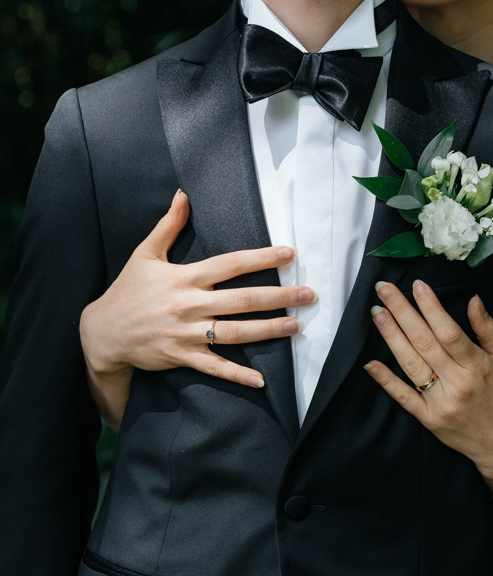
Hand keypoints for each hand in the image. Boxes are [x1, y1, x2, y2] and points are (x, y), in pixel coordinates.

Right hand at [80, 190, 313, 423]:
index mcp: (184, 277)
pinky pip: (215, 367)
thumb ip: (168, 225)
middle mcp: (189, 305)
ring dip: (269, 330)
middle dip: (279, 297)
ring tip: (297, 325)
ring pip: (236, 333)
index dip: (261, 259)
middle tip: (308, 294)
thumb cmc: (127, 290)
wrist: (102, 333)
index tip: (289, 254)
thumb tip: (183, 194)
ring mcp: (187, 333)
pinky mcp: (183, 357)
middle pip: (242, 300)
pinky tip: (261, 381)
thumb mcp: (144, 254)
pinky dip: (238, 375)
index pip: (230, 264)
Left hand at [364, 278, 492, 477]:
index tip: (417, 285)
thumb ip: (488, 330)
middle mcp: (457, 384)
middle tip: (384, 289)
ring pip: (410, 365)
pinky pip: (403, 397)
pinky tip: (371, 363)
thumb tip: (474, 299)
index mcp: (478, 367)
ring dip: (391, 336)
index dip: (431, 308)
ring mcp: (440, 403)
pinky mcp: (427, 419)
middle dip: (402, 312)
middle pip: (424, 343)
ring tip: (377, 313)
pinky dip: (386, 380)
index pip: (449, 332)